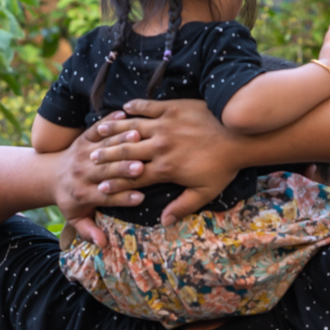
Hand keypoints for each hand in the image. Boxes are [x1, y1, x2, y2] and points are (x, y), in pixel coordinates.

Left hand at [56, 112, 146, 238]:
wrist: (49, 176)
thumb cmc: (69, 200)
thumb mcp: (75, 218)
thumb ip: (88, 230)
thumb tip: (102, 244)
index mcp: (83, 193)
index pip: (104, 197)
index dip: (121, 198)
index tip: (140, 198)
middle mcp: (82, 173)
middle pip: (105, 171)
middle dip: (122, 170)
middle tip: (141, 168)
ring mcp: (83, 153)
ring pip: (103, 148)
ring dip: (121, 142)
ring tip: (140, 138)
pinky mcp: (84, 138)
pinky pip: (97, 128)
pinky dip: (110, 121)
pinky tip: (125, 114)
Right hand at [86, 98, 243, 224]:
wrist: (239, 135)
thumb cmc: (224, 166)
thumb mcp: (205, 192)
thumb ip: (182, 206)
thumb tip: (164, 222)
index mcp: (165, 169)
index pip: (132, 179)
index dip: (114, 184)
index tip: (99, 187)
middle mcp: (160, 147)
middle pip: (125, 152)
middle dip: (106, 157)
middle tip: (90, 159)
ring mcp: (164, 125)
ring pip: (131, 128)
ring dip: (113, 131)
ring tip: (99, 133)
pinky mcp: (172, 108)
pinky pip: (148, 107)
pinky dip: (135, 107)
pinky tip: (123, 108)